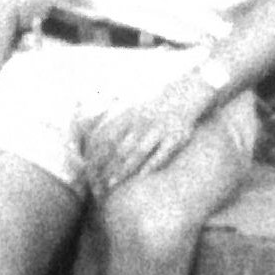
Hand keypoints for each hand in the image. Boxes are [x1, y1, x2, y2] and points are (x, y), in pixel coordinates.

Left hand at [82, 72, 209, 196]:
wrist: (187, 91)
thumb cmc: (155, 100)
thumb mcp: (132, 102)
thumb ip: (112, 114)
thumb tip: (86, 124)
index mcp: (129, 113)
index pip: (105, 136)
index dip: (95, 153)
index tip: (87, 168)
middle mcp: (142, 121)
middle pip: (118, 147)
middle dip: (105, 167)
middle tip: (96, 183)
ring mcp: (159, 129)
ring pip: (137, 152)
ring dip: (123, 170)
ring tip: (112, 184)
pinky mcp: (176, 136)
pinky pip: (162, 154)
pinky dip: (151, 165)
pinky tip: (140, 176)